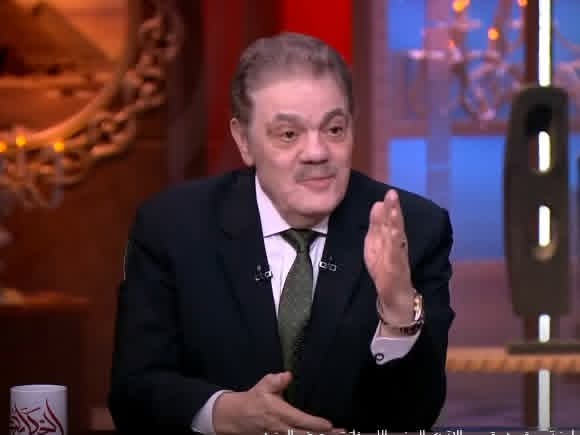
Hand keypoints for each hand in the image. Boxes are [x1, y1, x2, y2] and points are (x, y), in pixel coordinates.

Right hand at [212, 372, 338, 433]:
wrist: (237, 417)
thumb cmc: (254, 399)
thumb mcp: (263, 385)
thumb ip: (276, 380)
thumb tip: (288, 375)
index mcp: (278, 413)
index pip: (299, 420)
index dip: (314, 424)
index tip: (329, 424)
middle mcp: (280, 428)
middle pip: (305, 434)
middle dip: (324, 434)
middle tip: (342, 433)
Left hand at [364, 189, 414, 324]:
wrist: (394, 297)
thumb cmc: (385, 269)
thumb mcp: (376, 244)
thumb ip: (377, 225)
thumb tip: (377, 204)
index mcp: (391, 239)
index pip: (391, 220)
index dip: (391, 207)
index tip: (389, 192)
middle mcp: (397, 247)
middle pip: (396, 226)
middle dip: (395, 211)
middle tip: (392, 194)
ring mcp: (398, 259)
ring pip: (398, 239)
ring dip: (396, 225)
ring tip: (394, 211)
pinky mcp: (396, 272)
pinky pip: (396, 258)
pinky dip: (395, 247)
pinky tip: (395, 236)